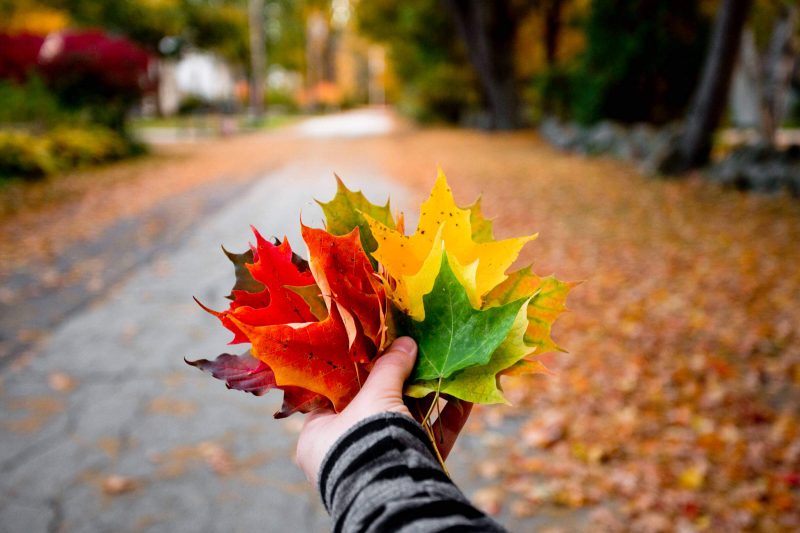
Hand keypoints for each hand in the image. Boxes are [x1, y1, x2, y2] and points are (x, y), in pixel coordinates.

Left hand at [295, 337, 471, 483]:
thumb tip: (405, 343)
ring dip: (427, 396)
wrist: (394, 495)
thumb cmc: (365, 440)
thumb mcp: (375, 396)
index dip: (356, 370)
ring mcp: (380, 460)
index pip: (335, 395)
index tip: (376, 349)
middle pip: (374, 405)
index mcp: (320, 434)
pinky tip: (464, 396)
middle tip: (413, 355)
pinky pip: (429, 440)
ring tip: (443, 368)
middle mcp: (346, 449)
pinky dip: (447, 418)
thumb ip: (388, 367)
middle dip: (398, 381)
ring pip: (406, 422)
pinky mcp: (410, 471)